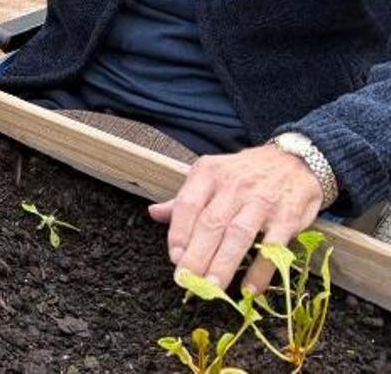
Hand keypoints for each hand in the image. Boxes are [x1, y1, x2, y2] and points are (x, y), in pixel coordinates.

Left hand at [148, 144, 324, 294]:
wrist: (295, 161)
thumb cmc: (246, 173)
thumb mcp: (212, 174)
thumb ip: (185, 198)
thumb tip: (154, 213)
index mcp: (209, 173)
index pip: (187, 205)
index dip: (178, 234)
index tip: (175, 258)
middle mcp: (233, 186)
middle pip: (210, 224)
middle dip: (197, 255)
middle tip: (188, 281)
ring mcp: (261, 202)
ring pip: (237, 235)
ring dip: (223, 263)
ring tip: (211, 287)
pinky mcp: (287, 218)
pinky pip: (272, 247)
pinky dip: (260, 271)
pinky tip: (249, 289)